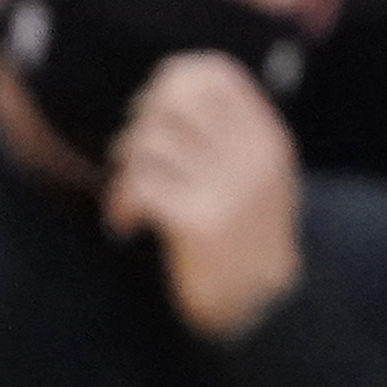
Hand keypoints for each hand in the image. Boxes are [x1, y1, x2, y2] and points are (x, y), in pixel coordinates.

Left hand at [105, 50, 304, 339]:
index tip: (150, 107)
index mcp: (266, 140)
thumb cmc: (244, 239)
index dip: (172, 79)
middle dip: (140, 123)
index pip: (215, 75)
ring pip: (149, 143)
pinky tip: (123, 226)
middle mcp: (251, 158)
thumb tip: (163, 89)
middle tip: (130, 155)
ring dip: (125, 169)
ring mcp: (227, 188)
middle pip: (173, 101)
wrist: (262, 311)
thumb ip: (226, 135)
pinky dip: (120, 205)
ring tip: (127, 197)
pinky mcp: (198, 222)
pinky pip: (139, 187)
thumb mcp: (255, 179)